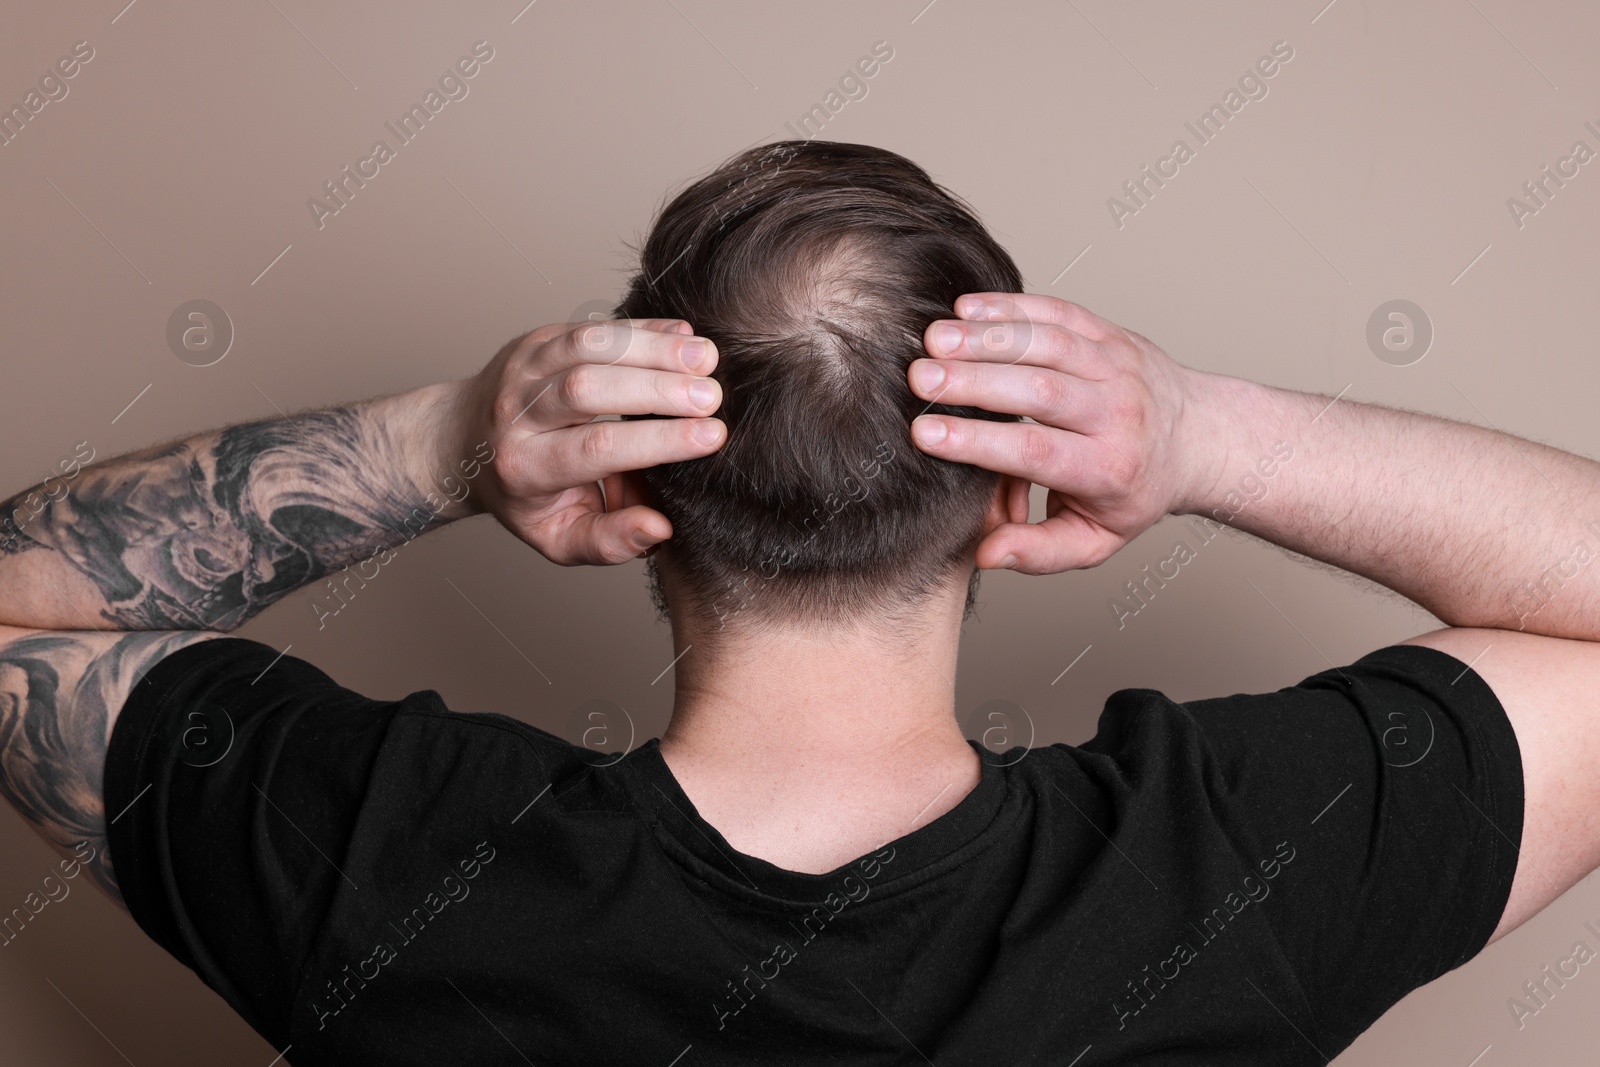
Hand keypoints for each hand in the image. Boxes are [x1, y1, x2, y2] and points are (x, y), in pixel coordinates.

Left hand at [464, 318, 724, 564]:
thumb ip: (609, 541)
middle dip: (657, 389)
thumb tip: (659, 527)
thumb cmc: (525, 496)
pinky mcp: (537, 339)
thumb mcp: (558, 537)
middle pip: (587, 389)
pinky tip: (685, 337)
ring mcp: (523, 368)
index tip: (712, 436)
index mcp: (525, 468)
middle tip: (713, 397)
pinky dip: (641, 328)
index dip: (657, 440)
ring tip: (709, 359)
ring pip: (589, 345)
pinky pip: (591, 325)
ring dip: (653, 349)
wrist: (463, 443)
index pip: (596, 449)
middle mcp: (516, 413)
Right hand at [906, 294, 1204, 574]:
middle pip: (1039, 392)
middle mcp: (1115, 413)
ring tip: (934, 339)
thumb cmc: (1135, 491)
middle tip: (919, 379)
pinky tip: (966, 308)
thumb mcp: (1095, 539)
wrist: (1199, 438)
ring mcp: (1115, 366)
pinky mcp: (1109, 334)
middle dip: (974, 383)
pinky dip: (1012, 307)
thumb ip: (1040, 551)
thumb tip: (988, 554)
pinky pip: (1059, 313)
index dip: (979, 443)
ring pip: (1047, 344)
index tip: (925, 434)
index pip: (1037, 453)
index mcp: (1108, 468)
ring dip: (987, 338)